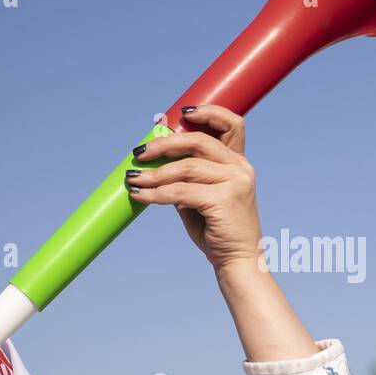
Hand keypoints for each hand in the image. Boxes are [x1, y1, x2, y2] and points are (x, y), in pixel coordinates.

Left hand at [126, 104, 261, 271]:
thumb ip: (186, 176)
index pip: (233, 124)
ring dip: (154, 174)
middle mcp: (241, 168)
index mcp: (239, 163)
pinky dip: (156, 193)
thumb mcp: (201, 197)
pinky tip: (141, 196)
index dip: (208, 112)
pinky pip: (181, 191)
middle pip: (199, 141)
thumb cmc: (216, 231)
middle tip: (139, 153)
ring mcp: (235, 183)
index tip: (181, 112)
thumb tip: (153, 159)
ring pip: (186, 167)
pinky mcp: (225, 200)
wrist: (237, 262)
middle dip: (164, 144)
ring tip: (134, 179)